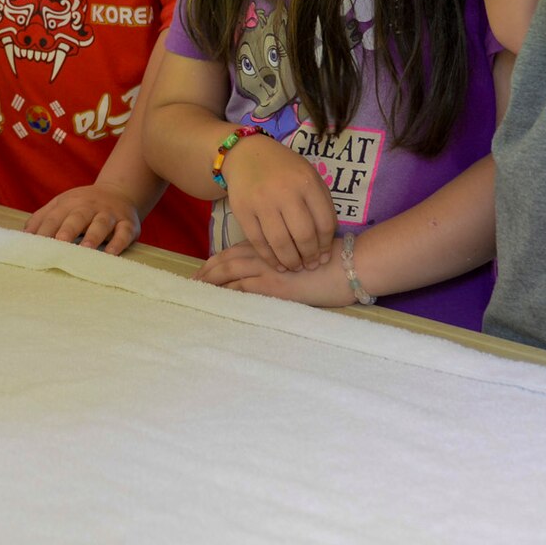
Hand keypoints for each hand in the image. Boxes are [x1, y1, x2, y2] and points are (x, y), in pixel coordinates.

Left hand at [25, 184, 140, 252]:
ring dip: (93, 236)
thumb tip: (24, 235)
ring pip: (101, 224)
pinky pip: (124, 232)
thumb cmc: (84, 204)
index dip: (44, 231)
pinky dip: (119, 242)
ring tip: (85, 249)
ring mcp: (109, 214)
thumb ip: (42, 218)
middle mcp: (89, 207)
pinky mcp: (128, 223)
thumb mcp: (62, 204)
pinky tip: (111, 253)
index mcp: (69, 203)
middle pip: (77, 217)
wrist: (120, 191)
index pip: (54, 217)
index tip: (34, 246)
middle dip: (68, 230)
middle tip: (59, 243)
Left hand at [195, 242, 354, 306]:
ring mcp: (269, 268)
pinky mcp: (275, 285)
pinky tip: (215, 299)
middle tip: (192, 282)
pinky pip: (243, 288)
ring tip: (196, 290)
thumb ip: (287, 259)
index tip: (204, 270)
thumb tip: (278, 269)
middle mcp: (267, 254)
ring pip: (230, 271)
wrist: (352, 265)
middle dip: (208, 271)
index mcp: (273, 245)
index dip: (218, 260)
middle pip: (228, 259)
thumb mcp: (306, 256)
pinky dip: (227, 292)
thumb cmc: (335, 262)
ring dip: (211, 281)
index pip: (237, 251)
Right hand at [218, 135, 337, 272]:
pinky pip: (258, 241)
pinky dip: (269, 258)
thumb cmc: (283, 169)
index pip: (324, 222)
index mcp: (306, 181)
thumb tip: (326, 243)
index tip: (324, 256)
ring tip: (295, 267)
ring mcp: (261, 201)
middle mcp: (284, 191)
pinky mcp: (242, 210)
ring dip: (290, 261)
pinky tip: (277, 264)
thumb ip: (320, 203)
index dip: (325, 245)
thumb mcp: (308, 176)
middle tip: (310, 265)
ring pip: (280, 242)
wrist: (246, 154)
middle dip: (309, 257)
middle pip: (303, 235)